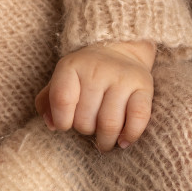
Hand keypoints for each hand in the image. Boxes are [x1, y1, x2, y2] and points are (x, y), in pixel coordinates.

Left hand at [35, 40, 156, 150]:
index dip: (62, 121)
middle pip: (85, 118)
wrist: (120, 48)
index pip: (62, 100)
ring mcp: (122, 77)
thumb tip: (51, 125)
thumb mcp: (61, 79)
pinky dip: (130, 135)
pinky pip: (138, 119)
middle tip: (89, 128)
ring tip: (104, 142)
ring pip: (109, 124)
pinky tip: (124, 141)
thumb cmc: (85, 73)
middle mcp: (97, 69)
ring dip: (105, 141)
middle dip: (85, 130)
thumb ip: (47, 102)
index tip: (65, 125)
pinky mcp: (144, 86)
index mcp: (71, 66)